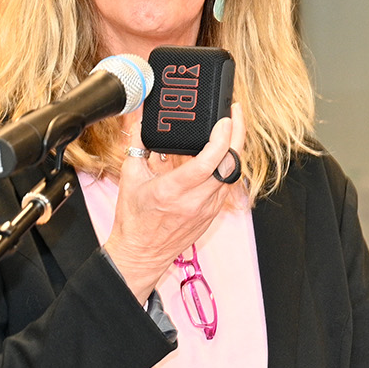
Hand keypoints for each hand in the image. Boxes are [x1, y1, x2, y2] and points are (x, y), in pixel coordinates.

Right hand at [103, 101, 246, 299]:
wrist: (142, 254)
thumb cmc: (134, 220)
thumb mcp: (130, 177)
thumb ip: (138, 143)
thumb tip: (140, 118)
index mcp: (173, 190)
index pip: (209, 161)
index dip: (222, 138)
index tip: (225, 119)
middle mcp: (196, 201)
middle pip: (230, 164)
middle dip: (238, 134)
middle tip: (235, 113)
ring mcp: (208, 209)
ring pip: (233, 174)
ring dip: (235, 149)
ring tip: (231, 128)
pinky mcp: (212, 213)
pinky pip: (227, 185)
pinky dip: (227, 166)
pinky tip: (223, 153)